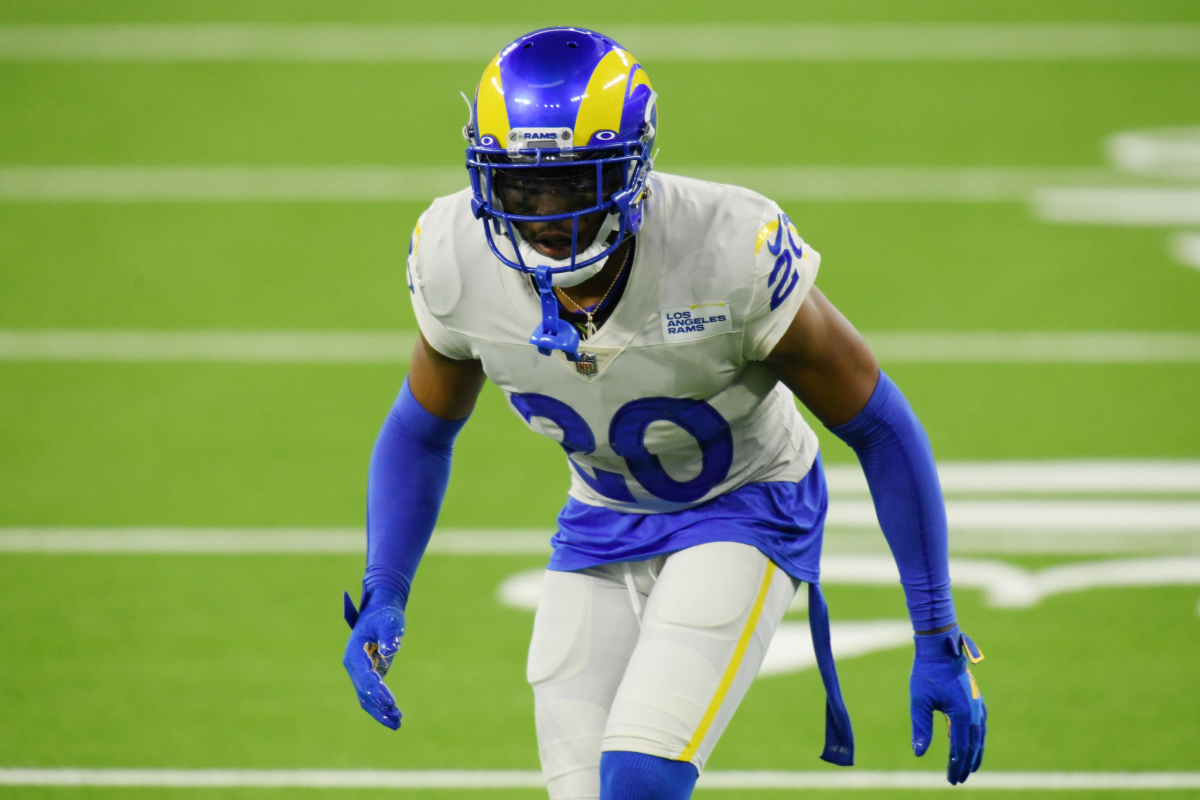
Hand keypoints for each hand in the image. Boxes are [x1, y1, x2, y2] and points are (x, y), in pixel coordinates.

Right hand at [342, 589, 405, 728]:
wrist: (380, 611)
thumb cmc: (385, 615)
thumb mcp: (389, 621)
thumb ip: (390, 635)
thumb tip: (391, 649)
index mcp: (355, 653)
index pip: (365, 676)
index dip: (377, 690)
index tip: (390, 702)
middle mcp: (354, 665)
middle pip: (364, 691)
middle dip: (379, 706)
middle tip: (397, 717)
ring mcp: (360, 672)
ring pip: (367, 698)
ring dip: (380, 712)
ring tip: (398, 723)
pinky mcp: (369, 674)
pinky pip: (373, 695)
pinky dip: (382, 707)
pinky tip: (396, 718)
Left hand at [910, 626, 985, 784]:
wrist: (941, 648)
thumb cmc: (927, 673)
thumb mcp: (919, 702)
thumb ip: (921, 728)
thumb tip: (918, 752)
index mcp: (961, 715)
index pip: (959, 748)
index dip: (956, 766)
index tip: (952, 779)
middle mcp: (974, 712)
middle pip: (973, 746)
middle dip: (966, 764)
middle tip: (959, 779)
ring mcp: (978, 705)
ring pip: (979, 737)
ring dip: (974, 754)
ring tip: (970, 768)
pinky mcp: (976, 699)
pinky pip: (980, 725)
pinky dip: (977, 739)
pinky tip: (973, 744)